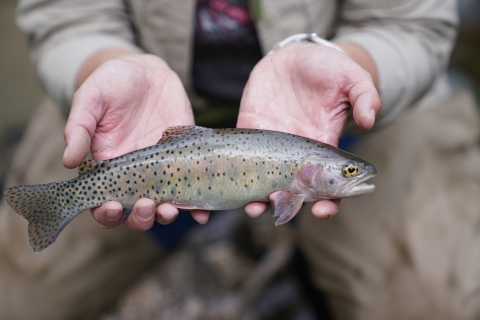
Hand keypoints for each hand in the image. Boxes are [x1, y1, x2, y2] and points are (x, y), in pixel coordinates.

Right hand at [63, 52, 208, 229]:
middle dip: (139, 217)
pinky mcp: (185, 160)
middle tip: (144, 206)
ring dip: (165, 216)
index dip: (106, 213)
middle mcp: (135, 174)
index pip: (104, 202)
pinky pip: (191, 188)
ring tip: (169, 210)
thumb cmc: (112, 84)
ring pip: (162, 205)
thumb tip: (68, 161)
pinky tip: (201, 214)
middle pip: (135, 211)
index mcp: (108, 167)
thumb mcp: (90, 100)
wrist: (146, 71)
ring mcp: (162, 169)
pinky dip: (197, 206)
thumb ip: (78, 128)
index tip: (111, 207)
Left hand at [238, 42, 381, 218]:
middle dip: (287, 206)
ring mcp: (272, 146)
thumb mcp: (351, 77)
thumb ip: (364, 96)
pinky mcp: (251, 131)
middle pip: (294, 191)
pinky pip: (242, 157)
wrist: (294, 55)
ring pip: (265, 182)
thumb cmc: (327, 68)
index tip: (322, 210)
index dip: (328, 202)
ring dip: (259, 200)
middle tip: (279, 205)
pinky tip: (233, 186)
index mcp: (324, 147)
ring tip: (254, 207)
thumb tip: (370, 120)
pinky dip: (236, 174)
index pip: (328, 185)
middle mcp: (297, 154)